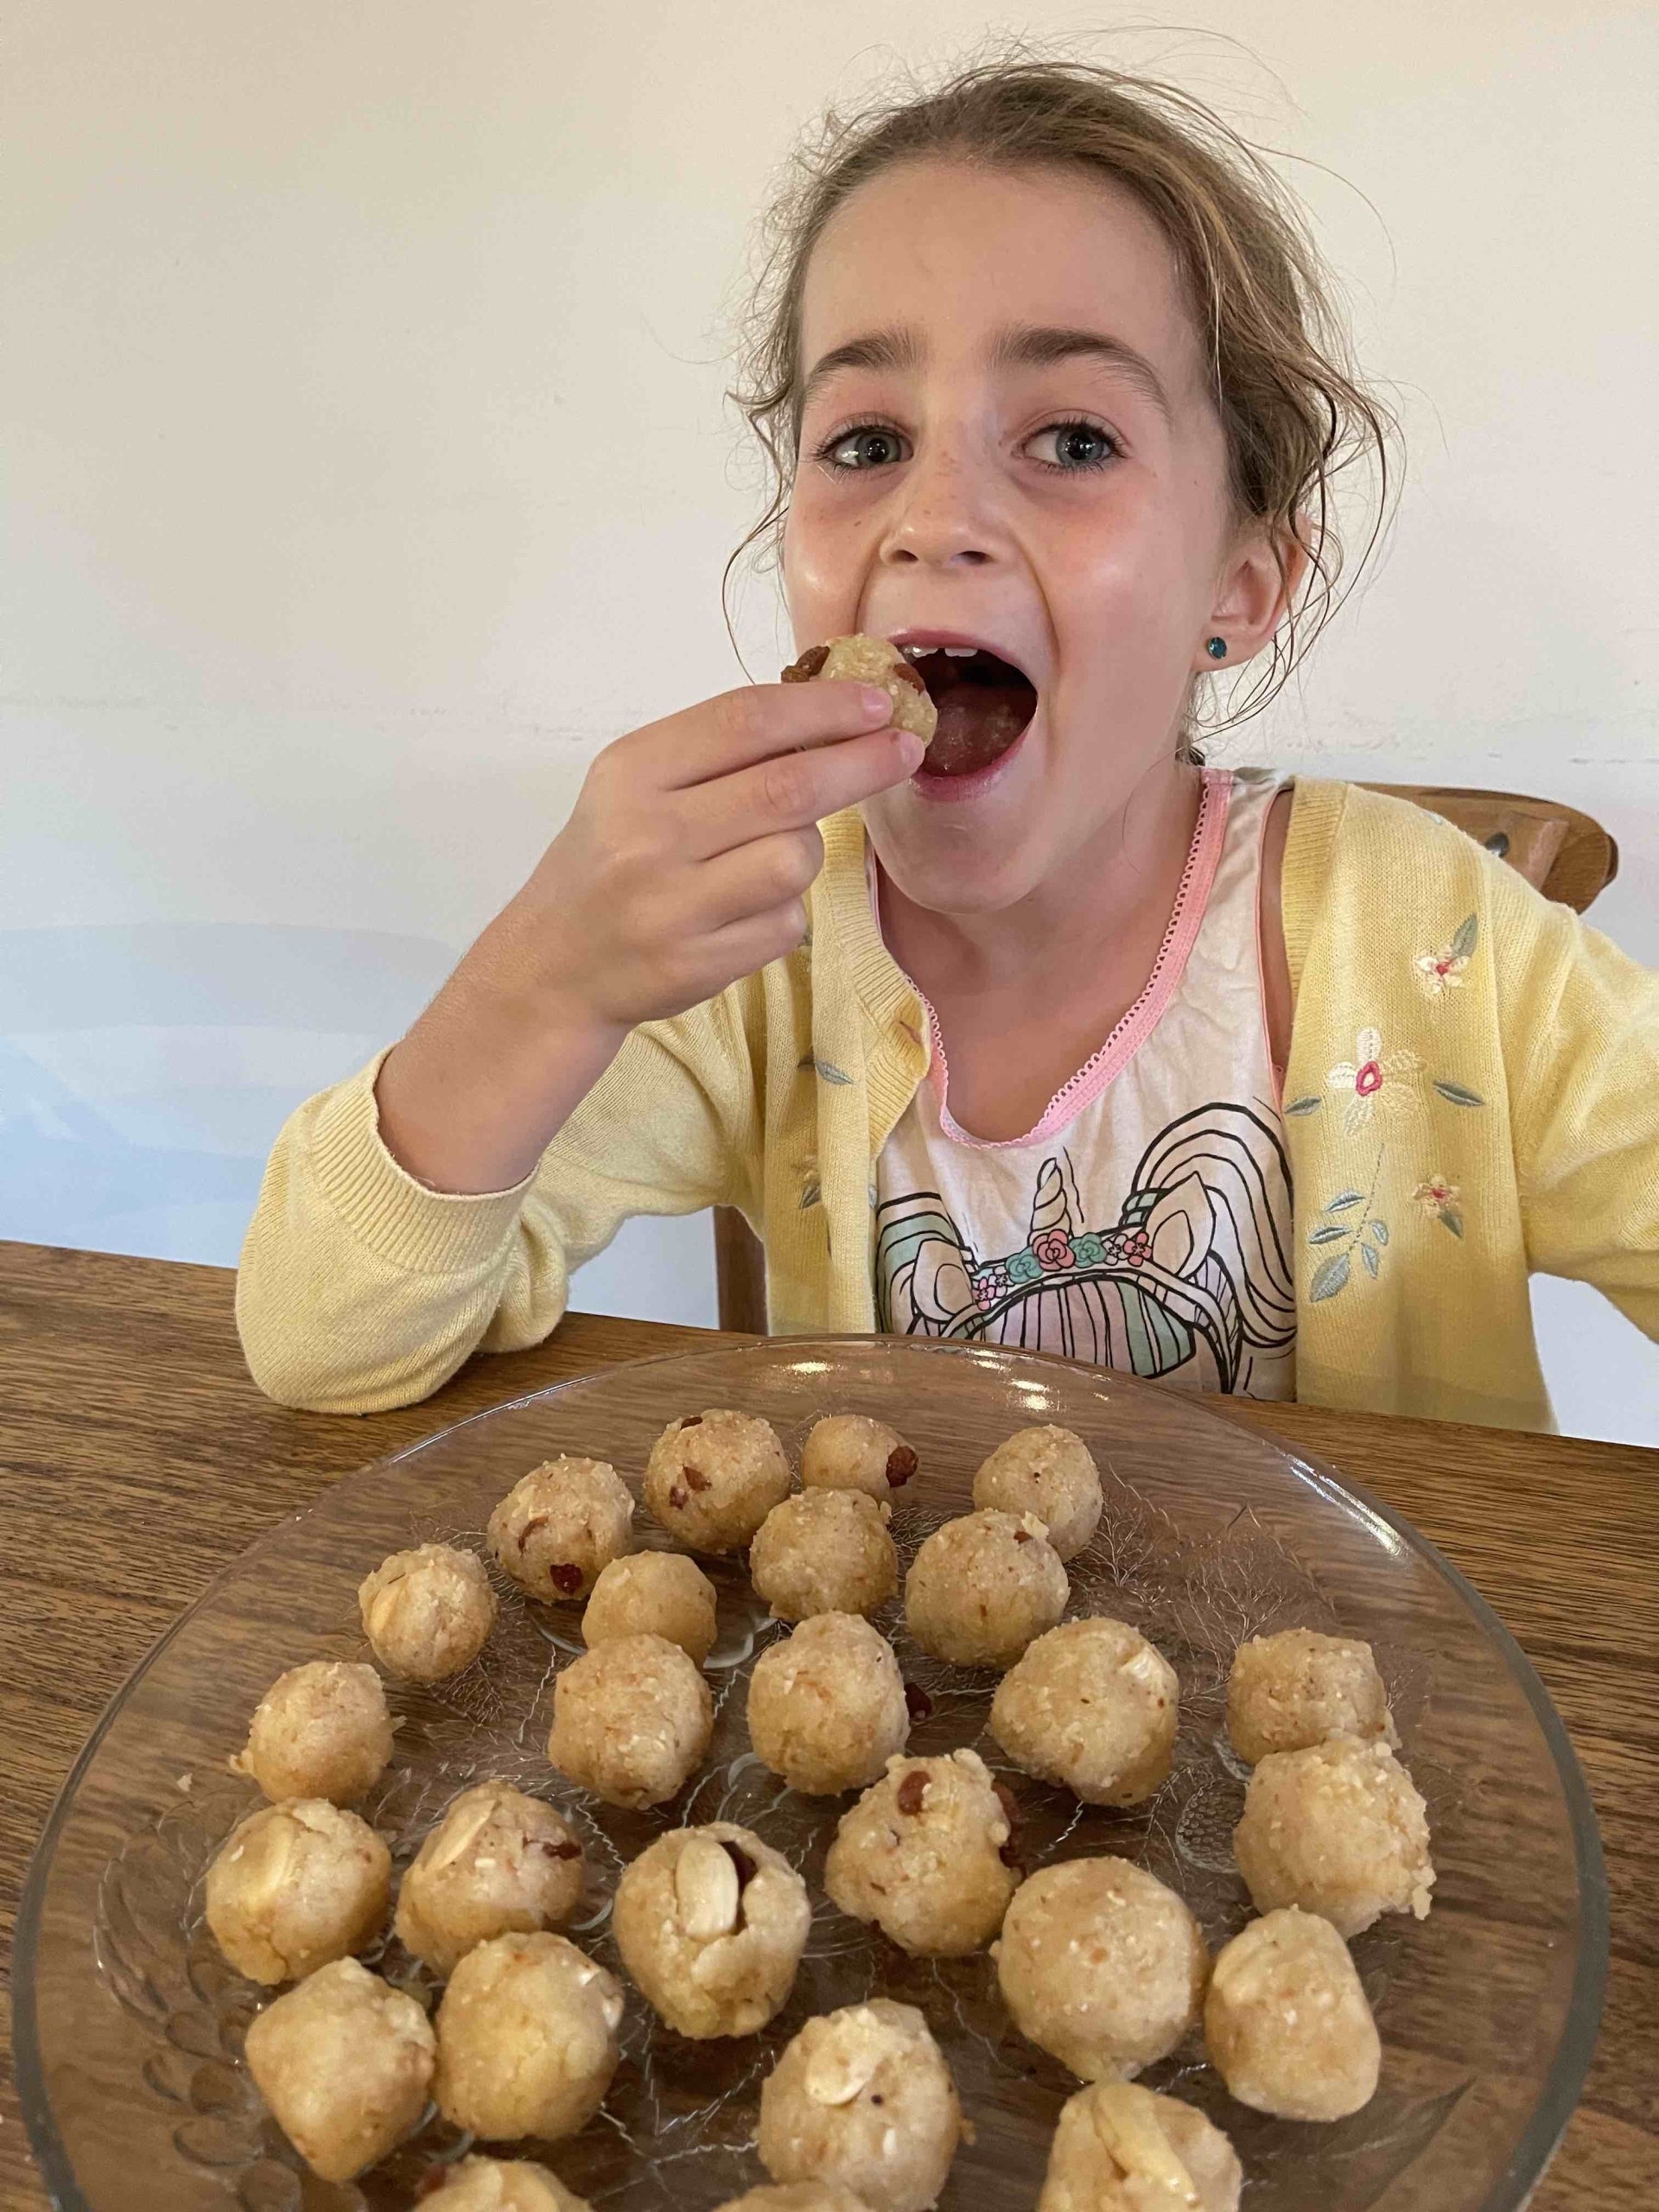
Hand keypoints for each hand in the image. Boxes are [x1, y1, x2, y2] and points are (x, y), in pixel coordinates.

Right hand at [507, 676, 922, 1032]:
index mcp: (633, 771)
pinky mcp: (697, 964)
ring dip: (809, 849)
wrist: (555, 962)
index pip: (745, 720)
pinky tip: (745, 910)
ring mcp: (672, 905)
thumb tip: (836, 717)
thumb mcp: (637, 785)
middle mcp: (648, 834)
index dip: (823, 708)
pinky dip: (785, 910)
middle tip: (906, 748)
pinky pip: (786, 922)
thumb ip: (718, 751)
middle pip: (786, 788)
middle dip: (861, 763)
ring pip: (795, 859)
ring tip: (774, 853)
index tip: (878, 703)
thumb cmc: (613, 858)